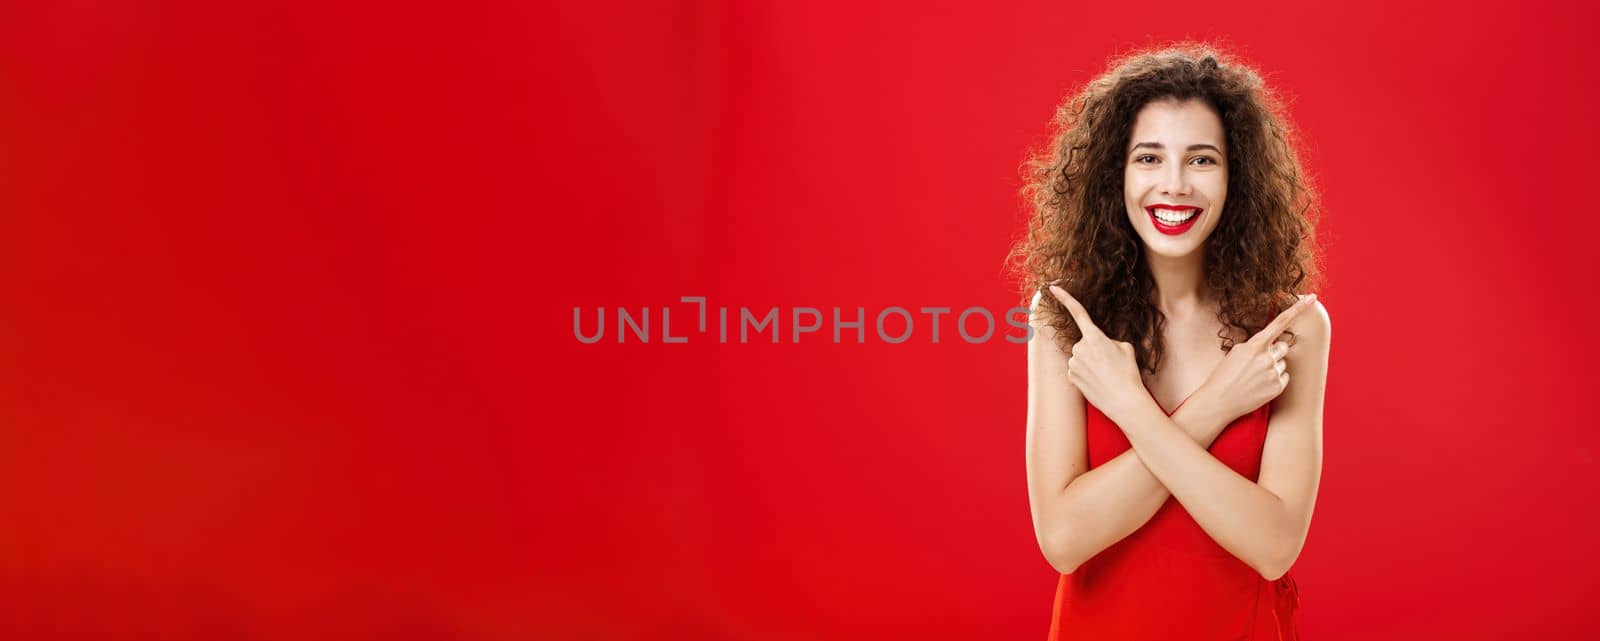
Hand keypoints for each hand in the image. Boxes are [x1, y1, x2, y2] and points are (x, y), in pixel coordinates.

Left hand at [1048, 285, 1147, 421]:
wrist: (1124, 401)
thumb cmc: (1128, 373)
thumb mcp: (1126, 348)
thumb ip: (1109, 341)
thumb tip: (1100, 346)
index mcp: (1094, 337)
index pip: (1078, 312)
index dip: (1065, 297)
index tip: (1053, 287)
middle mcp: (1079, 348)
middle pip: (1085, 343)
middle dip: (1095, 350)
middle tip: (1110, 363)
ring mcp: (1073, 363)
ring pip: (1080, 357)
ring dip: (1091, 363)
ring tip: (1106, 375)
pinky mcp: (1070, 377)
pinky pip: (1077, 370)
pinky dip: (1086, 374)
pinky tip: (1097, 382)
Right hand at [1197, 294, 1318, 423]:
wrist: (1219, 401)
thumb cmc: (1225, 375)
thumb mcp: (1236, 352)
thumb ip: (1256, 344)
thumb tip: (1273, 341)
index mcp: (1255, 345)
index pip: (1280, 322)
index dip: (1298, 308)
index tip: (1312, 298)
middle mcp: (1267, 357)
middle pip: (1283, 346)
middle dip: (1274, 351)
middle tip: (1258, 362)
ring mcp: (1273, 372)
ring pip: (1283, 363)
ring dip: (1274, 367)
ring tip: (1255, 377)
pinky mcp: (1278, 387)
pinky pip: (1284, 377)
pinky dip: (1275, 380)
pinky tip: (1260, 385)